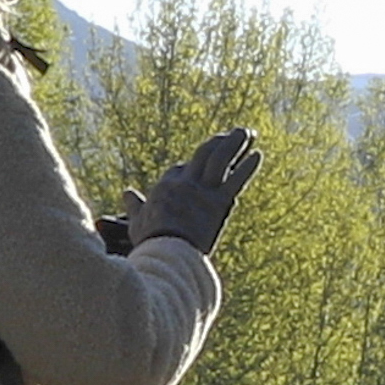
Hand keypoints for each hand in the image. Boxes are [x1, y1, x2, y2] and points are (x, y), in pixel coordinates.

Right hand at [124, 129, 262, 254]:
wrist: (167, 252)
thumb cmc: (150, 241)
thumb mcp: (137, 221)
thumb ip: (134, 206)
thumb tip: (126, 192)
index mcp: (166, 186)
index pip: (181, 169)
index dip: (191, 167)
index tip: (200, 164)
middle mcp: (185, 183)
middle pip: (204, 154)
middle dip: (219, 142)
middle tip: (232, 134)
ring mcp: (203, 191)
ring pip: (221, 159)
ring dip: (235, 143)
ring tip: (247, 132)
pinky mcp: (219, 202)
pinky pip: (236, 179)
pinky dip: (247, 166)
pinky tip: (257, 153)